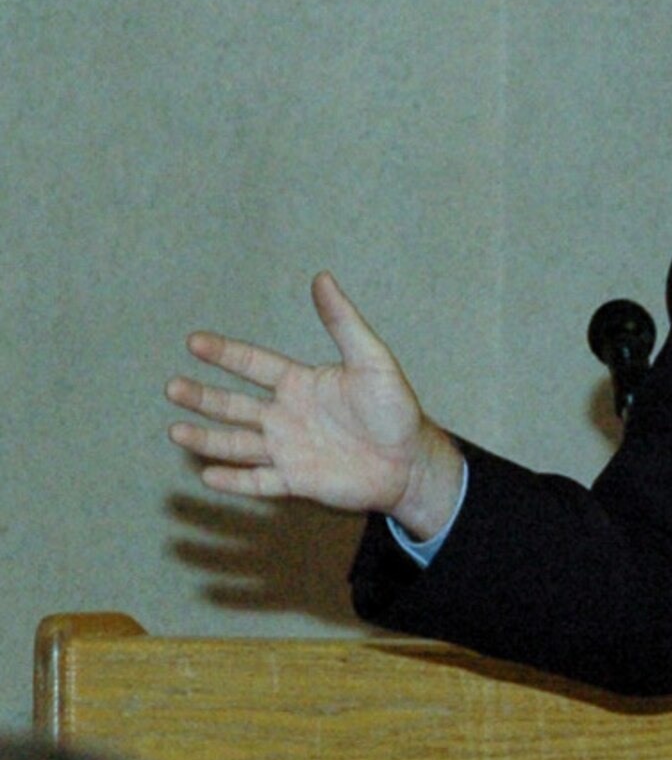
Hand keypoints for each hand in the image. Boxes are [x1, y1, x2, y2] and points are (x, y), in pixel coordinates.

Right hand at [166, 272, 463, 537]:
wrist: (412, 462)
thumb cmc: (396, 410)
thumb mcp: (371, 361)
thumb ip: (343, 323)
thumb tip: (322, 278)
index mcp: (300, 384)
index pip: (253, 364)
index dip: (225, 353)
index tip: (193, 342)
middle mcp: (287, 415)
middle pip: (234, 405)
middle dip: (202, 397)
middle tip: (171, 387)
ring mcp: (289, 450)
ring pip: (238, 444)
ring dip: (207, 439)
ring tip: (174, 431)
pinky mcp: (298, 481)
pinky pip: (259, 481)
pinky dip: (234, 480)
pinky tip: (206, 475)